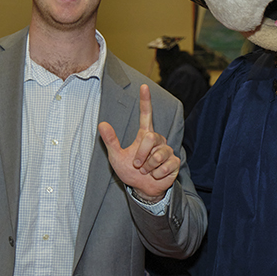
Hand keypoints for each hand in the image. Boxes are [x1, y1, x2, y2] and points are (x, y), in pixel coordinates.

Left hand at [99, 84, 179, 201]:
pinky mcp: (175, 162)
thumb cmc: (130, 171)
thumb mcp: (117, 157)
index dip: (145, 100)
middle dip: (141, 154)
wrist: (143, 189)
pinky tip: (156, 175)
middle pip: (151, 138)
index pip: (147, 114)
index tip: (143, 86)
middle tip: (137, 164)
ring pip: (158, 155)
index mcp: (145, 135)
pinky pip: (166, 166)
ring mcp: (167, 151)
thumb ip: (111, 141)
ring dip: (148, 167)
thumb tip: (102, 124)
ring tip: (146, 171)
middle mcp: (158, 140)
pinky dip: (157, 174)